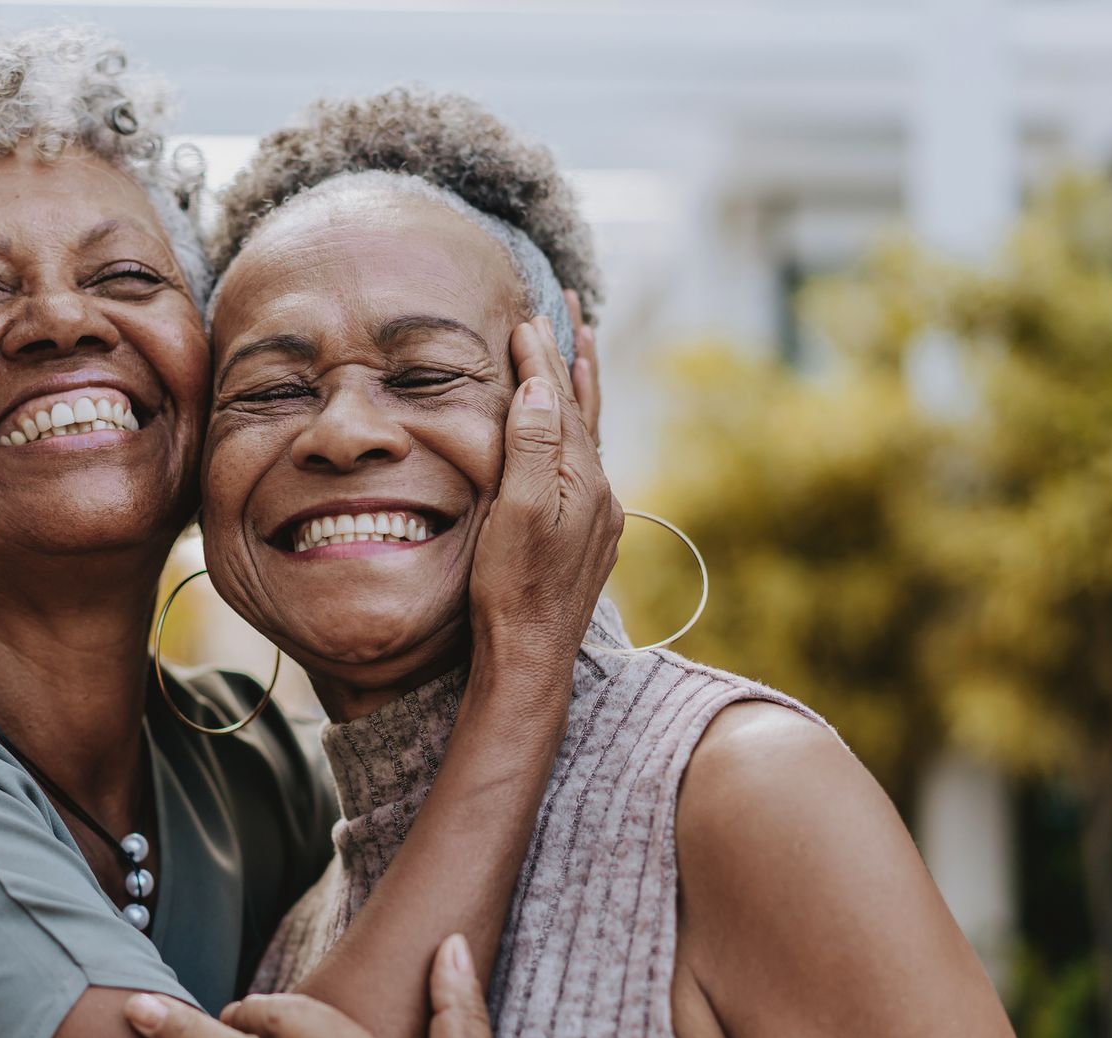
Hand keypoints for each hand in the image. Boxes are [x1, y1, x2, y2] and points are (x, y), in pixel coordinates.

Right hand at [469, 313, 621, 713]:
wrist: (529, 657)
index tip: (526, 318)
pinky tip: (573, 430)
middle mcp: (598, 491)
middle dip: (572, 356)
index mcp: (583, 479)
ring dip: (580, 389)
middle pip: (583, 409)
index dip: (541, 358)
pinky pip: (582, 462)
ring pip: (587, 434)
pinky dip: (577, 430)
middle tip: (571, 306)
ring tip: (582, 348)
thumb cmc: (513, 589)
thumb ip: (533, 445)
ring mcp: (595, 515)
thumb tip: (543, 386)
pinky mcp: (584, 535)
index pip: (560, 401)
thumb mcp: (518, 511)